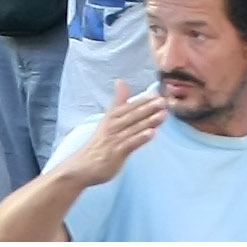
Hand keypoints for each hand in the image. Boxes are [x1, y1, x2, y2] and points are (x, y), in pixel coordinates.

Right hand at [49, 85, 168, 189]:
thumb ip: (118, 101)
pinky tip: (152, 134)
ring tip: (162, 115)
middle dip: (149, 108)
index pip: (130, 106)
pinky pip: (130, 144)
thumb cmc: (100, 142)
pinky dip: (141, 138)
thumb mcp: (108, 118)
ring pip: (134, 128)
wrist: (84, 165)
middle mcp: (113, 126)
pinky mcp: (116, 152)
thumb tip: (121, 81)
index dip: (144, 100)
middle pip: (133, 115)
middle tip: (163, 101)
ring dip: (149, 121)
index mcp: (112, 116)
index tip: (158, 94)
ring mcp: (115, 139)